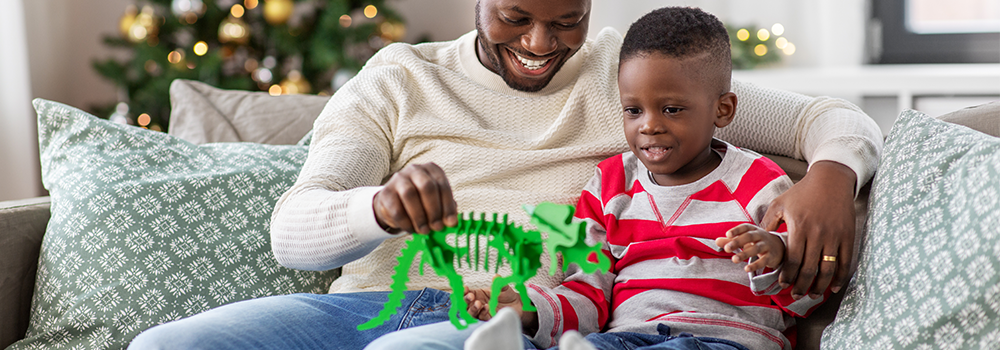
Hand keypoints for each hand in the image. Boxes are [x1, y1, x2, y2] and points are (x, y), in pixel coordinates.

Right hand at [373, 163, 457, 233]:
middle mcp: (415, 170)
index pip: (442, 185)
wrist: (394, 204)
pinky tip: (411, 229)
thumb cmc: (421, 202)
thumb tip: (452, 223)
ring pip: (409, 195)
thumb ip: (445, 210)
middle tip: (437, 227)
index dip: (448, 205)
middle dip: (433, 209)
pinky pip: (396, 209)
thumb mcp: (436, 202)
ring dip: (419, 217)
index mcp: (432, 170)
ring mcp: (398, 179)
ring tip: (424, 231)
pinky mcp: (386, 192)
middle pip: (426, 186)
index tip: (451, 223)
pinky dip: (406, 223)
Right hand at [464, 283, 537, 332]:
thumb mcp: (503, 287)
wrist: (517, 306)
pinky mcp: (487, 318)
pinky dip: (482, 312)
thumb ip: (499, 282)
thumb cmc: (507, 295)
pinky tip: (487, 307)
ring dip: (472, 308)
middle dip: (466, 300)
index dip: (464, 291)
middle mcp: (478, 303)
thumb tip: (496, 276)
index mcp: (478, 294)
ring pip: (471, 312)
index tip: (465, 288)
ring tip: (478, 303)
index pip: (467, 292)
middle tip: (470, 296)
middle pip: (466, 303)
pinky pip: (481, 317)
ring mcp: (481, 311)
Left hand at [716, 224, 784, 271]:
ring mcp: (767, 246)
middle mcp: (760, 235)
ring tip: (734, 259)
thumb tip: (716, 241)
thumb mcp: (744, 240)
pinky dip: (755, 265)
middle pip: (749, 237)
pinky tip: (746, 269)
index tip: (727, 234)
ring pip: (756, 249)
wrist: (779, 247)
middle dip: (738, 242)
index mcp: (753, 229)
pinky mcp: (771, 256)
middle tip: (726, 248)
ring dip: (744, 254)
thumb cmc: (757, 242)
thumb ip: (730, 240)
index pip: (745, 227)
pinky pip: (763, 261)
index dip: (736, 230)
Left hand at [762, 161, 855, 299]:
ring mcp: (835, 236)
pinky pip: (845, 262)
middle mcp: (817, 234)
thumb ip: (767, 222)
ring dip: (820, 286)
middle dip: (801, 286)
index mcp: (799, 227)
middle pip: (809, 269)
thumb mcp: (780, 204)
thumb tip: (756, 238)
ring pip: (827, 269)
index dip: (788, 276)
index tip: (784, 285)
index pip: (792, 261)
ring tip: (813, 294)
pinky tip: (833, 287)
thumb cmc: (802, 192)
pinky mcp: (848, 235)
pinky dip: (840, 277)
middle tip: (796, 295)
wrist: (831, 179)